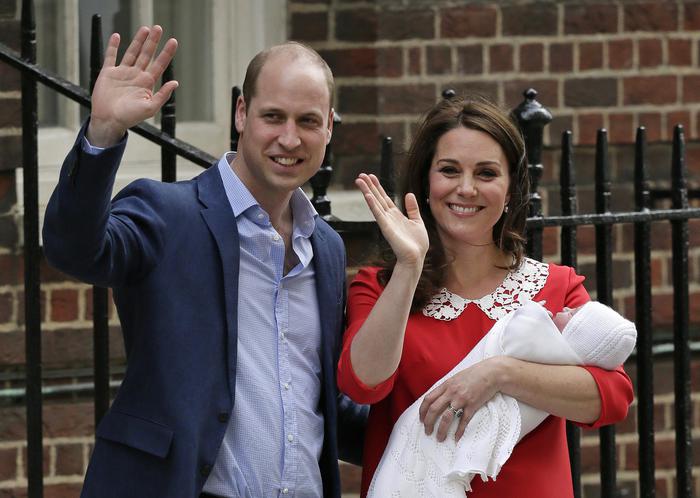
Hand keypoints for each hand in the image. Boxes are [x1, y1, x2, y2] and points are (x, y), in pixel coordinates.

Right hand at [88, 25, 178, 146]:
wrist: (109, 120)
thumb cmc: (130, 117)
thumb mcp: (150, 108)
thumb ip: (163, 95)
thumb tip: (175, 83)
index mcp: (147, 83)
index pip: (160, 64)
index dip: (167, 53)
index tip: (173, 41)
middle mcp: (136, 75)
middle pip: (147, 54)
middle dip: (153, 41)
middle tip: (158, 28)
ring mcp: (122, 73)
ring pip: (132, 52)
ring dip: (138, 41)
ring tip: (145, 29)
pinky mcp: (108, 73)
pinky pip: (111, 56)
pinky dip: (113, 46)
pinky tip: (117, 36)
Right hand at [355, 173, 428, 267]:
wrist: (416, 257)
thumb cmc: (417, 243)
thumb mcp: (417, 221)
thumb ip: (412, 208)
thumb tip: (409, 194)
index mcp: (395, 215)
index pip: (384, 198)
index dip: (378, 187)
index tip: (371, 177)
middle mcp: (388, 217)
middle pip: (376, 198)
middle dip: (369, 186)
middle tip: (360, 175)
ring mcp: (386, 222)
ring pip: (375, 203)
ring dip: (367, 191)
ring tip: (359, 181)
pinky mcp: (386, 228)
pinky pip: (378, 214)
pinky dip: (372, 205)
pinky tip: (367, 196)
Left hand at [419, 357, 502, 441]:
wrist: (490, 373)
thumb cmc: (473, 375)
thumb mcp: (455, 378)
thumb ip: (446, 388)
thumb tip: (438, 399)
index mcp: (445, 385)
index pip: (428, 399)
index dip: (423, 411)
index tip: (421, 420)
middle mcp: (451, 392)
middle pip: (434, 409)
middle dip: (428, 423)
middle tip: (427, 432)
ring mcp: (462, 399)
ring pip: (447, 417)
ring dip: (441, 430)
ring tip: (440, 438)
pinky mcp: (473, 405)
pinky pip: (464, 421)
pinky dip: (459, 431)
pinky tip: (456, 438)